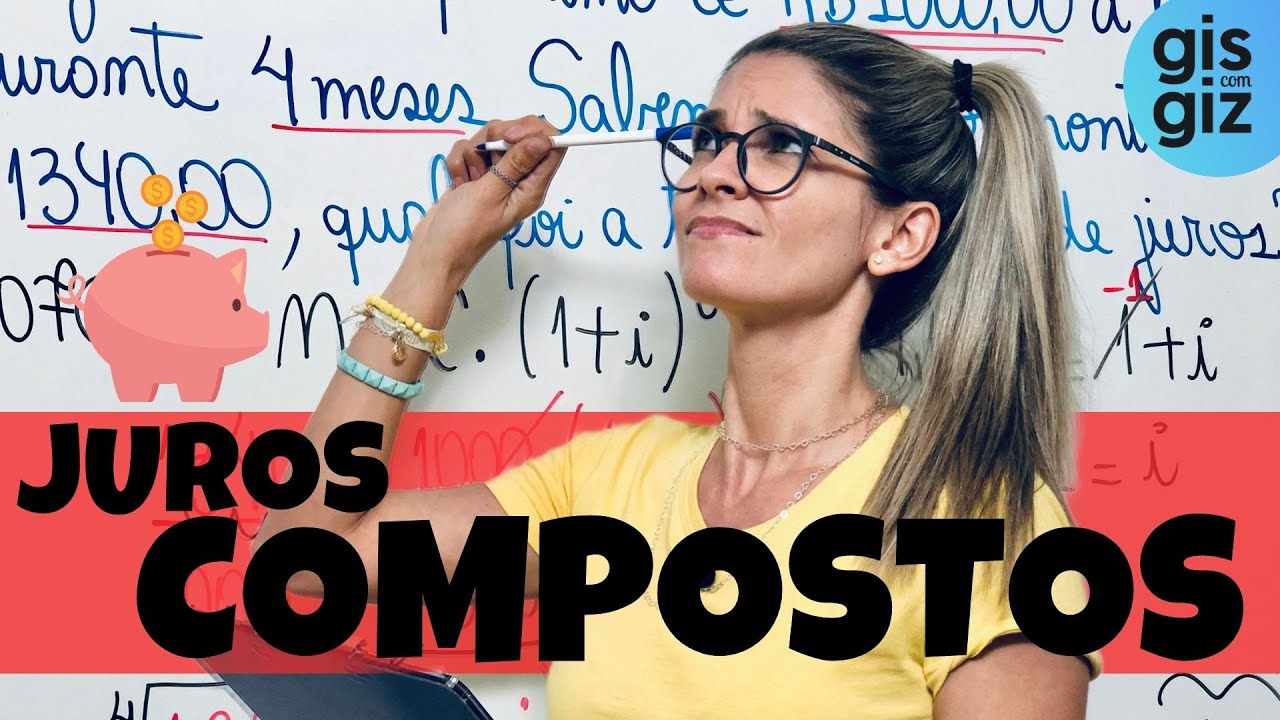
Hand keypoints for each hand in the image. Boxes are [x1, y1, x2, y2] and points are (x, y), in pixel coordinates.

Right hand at [406, 116, 564, 278]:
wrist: (434, 251)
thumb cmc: (465, 231)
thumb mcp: (492, 193)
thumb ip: (517, 163)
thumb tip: (546, 138)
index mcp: (533, 187)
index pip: (551, 145)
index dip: (533, 131)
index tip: (510, 136)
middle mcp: (518, 180)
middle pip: (519, 134)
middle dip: (496, 137)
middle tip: (484, 156)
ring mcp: (496, 177)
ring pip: (490, 139)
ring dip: (473, 153)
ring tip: (468, 179)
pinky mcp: (475, 175)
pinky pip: (470, 150)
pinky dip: (459, 162)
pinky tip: (457, 183)